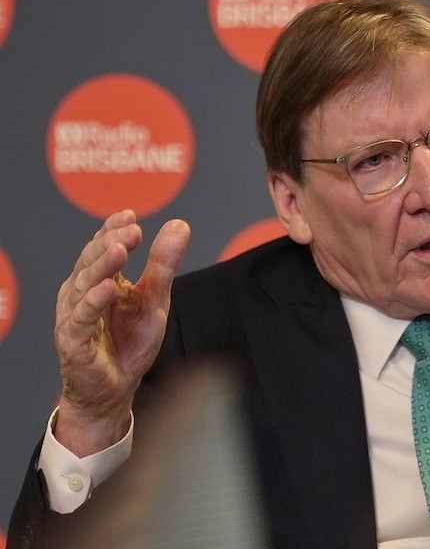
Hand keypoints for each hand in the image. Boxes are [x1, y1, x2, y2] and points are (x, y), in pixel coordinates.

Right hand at [53, 210, 190, 455]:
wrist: (117, 389)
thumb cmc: (131, 342)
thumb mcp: (155, 299)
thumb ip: (164, 264)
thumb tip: (180, 224)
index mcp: (99, 280)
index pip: (103, 246)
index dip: (113, 229)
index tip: (131, 215)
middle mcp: (82, 293)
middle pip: (93, 261)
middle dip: (111, 242)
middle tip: (132, 229)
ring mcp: (76, 316)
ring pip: (85, 284)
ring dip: (103, 265)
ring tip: (122, 248)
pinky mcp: (74, 341)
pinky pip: (83, 318)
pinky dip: (94, 302)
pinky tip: (109, 288)